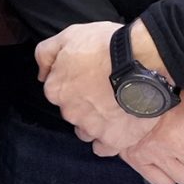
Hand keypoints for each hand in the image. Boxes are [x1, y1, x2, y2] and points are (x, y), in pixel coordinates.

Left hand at [38, 20, 161, 156]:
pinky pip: (104, 148)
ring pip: (87, 131)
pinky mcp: (114, 140)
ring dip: (95, 123)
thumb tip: (41, 74)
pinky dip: (108, 140)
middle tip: (104, 90)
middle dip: (84, 104)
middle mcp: (69, 112)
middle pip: (72, 112)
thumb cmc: (106, 45)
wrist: (142, 61)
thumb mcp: (68, 35)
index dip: (74, 84)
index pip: (58, 92)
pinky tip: (116, 128)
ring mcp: (91, 128)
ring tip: (114, 107)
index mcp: (56, 89)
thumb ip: (46, 54)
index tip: (89, 77)